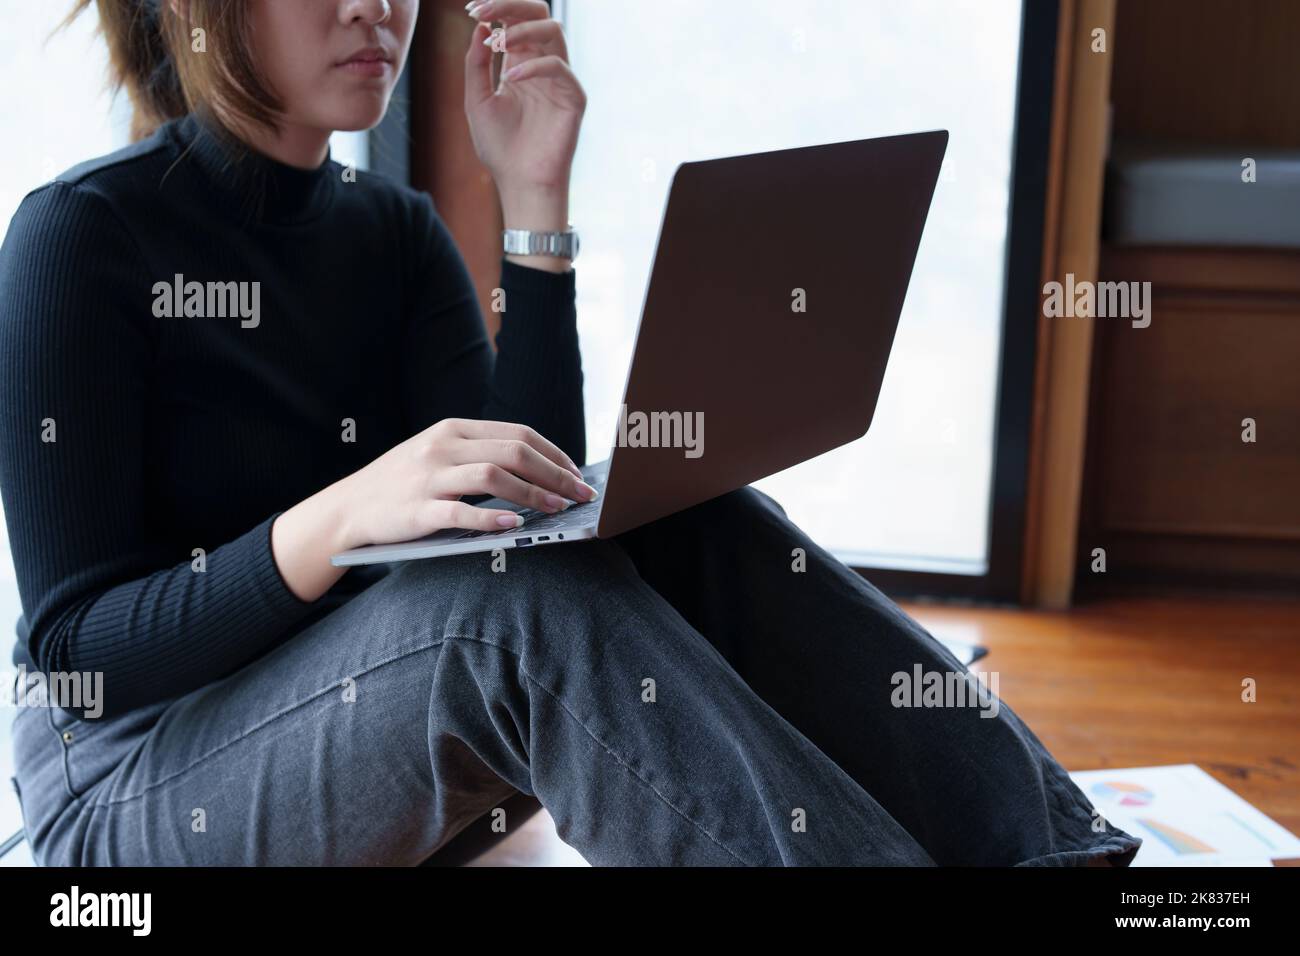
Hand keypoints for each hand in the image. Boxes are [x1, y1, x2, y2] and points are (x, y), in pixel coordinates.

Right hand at [336, 418, 597, 549]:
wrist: (349, 506)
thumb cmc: (403, 483)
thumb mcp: (438, 453)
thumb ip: (479, 453)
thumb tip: (537, 469)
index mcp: (454, 429)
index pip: (519, 433)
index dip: (555, 454)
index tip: (577, 474)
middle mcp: (443, 447)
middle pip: (514, 452)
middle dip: (555, 474)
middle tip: (581, 495)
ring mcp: (429, 477)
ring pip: (494, 476)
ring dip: (533, 493)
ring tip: (557, 509)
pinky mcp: (418, 510)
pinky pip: (461, 512)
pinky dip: (491, 518)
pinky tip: (514, 526)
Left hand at [463, 0, 585, 199]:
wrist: (519, 182)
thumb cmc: (499, 147)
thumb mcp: (477, 99)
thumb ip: (476, 63)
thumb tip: (481, 25)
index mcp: (520, 63)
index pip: (515, 19)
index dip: (497, 7)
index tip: (471, 9)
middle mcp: (542, 65)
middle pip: (539, 13)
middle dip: (511, 5)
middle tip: (485, 11)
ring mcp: (560, 80)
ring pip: (553, 30)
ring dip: (520, 30)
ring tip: (495, 43)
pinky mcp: (573, 97)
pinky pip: (558, 67)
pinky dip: (532, 66)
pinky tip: (509, 79)